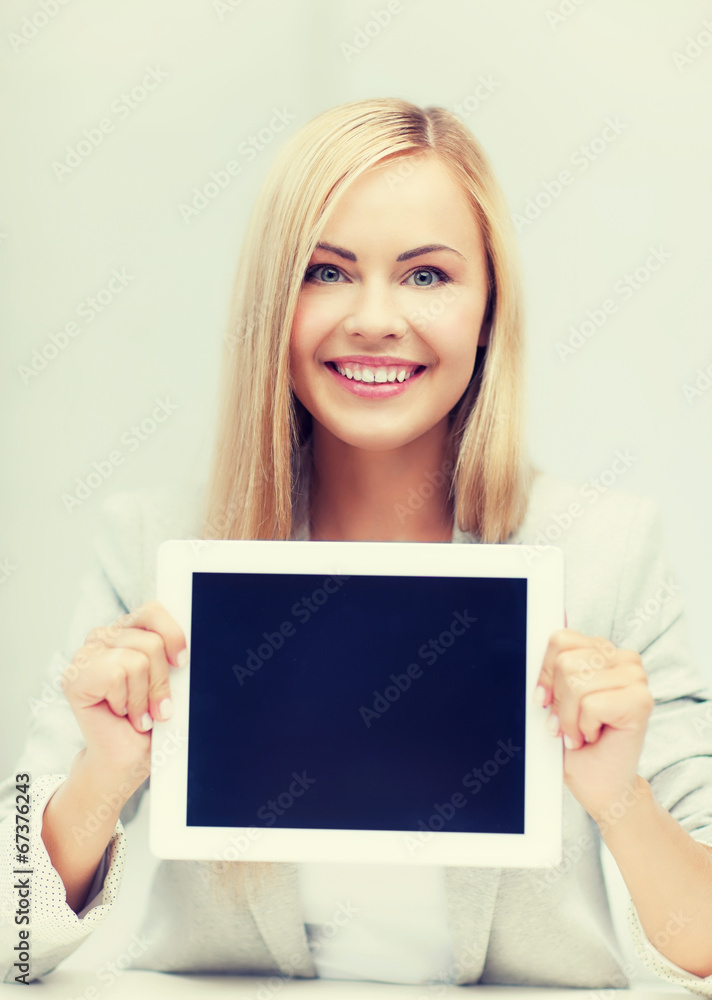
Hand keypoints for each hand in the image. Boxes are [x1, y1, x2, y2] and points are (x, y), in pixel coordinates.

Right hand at [61, 600, 186, 791]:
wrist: (126, 760)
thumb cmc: (150, 721)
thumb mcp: (170, 682)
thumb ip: (173, 658)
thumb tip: (190, 648)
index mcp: (126, 631)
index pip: (152, 610)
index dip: (172, 635)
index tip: (181, 664)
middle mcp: (103, 637)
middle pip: (151, 641)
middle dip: (161, 681)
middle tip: (157, 707)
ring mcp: (85, 656)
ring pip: (137, 660)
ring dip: (144, 696)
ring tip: (137, 713)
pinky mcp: (74, 677)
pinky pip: (116, 675)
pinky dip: (126, 701)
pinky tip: (120, 713)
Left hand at [534, 626, 653, 824]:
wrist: (599, 783)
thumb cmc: (575, 741)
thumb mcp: (554, 696)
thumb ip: (552, 662)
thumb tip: (550, 617)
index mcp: (601, 651)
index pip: (560, 638)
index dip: (544, 673)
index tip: (543, 699)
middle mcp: (622, 658)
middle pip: (565, 662)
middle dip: (558, 701)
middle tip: (567, 722)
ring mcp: (635, 677)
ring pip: (576, 682)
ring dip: (570, 717)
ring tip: (581, 730)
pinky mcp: (641, 699)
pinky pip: (590, 704)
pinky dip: (583, 727)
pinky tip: (594, 736)